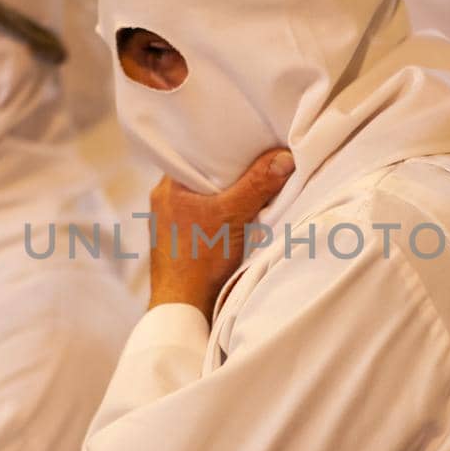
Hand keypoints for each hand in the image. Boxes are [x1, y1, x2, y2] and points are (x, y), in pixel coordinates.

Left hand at [149, 148, 295, 317]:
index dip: (225, 146)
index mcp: (168, 186)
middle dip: (233, 173)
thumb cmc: (199, 261)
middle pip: (206, 175)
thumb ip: (257, 185)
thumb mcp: (233, 216)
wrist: (183, 307)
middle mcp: (165, 200)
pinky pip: (205, 217)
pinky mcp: (180, 242)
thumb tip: (284, 157)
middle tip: (260, 165)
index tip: (251, 142)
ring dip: (230, 196)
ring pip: (207, 198)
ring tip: (255, 190)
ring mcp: (170, 223)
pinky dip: (223, 216)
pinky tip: (241, 220)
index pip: (198, 153)